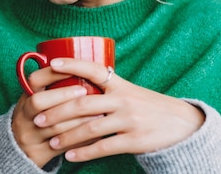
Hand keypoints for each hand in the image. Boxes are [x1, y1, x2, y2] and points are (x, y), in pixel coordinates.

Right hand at [11, 66, 103, 166]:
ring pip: (54, 127)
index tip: (73, 69)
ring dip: (79, 119)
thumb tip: (85, 65)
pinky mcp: (39, 154)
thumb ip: (53, 87)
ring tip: (99, 113)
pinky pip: (62, 147)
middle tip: (85, 91)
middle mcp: (23, 116)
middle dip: (63, 94)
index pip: (34, 80)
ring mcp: (29, 136)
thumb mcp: (36, 101)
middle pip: (38, 102)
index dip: (52, 73)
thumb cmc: (37, 118)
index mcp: (25, 98)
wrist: (19, 150)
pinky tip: (96, 135)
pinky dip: (81, 140)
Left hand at [35, 58, 204, 162]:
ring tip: (51, 142)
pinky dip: (84, 152)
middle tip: (39, 118)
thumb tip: (78, 82)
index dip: (72, 65)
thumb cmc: (149, 106)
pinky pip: (103, 147)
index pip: (93, 69)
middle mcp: (123, 99)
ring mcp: (128, 120)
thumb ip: (108, 89)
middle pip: (82, 103)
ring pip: (89, 127)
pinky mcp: (134, 140)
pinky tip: (70, 156)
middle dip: (57, 112)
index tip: (51, 65)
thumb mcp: (131, 91)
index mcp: (120, 84)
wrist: (182, 124)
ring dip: (66, 136)